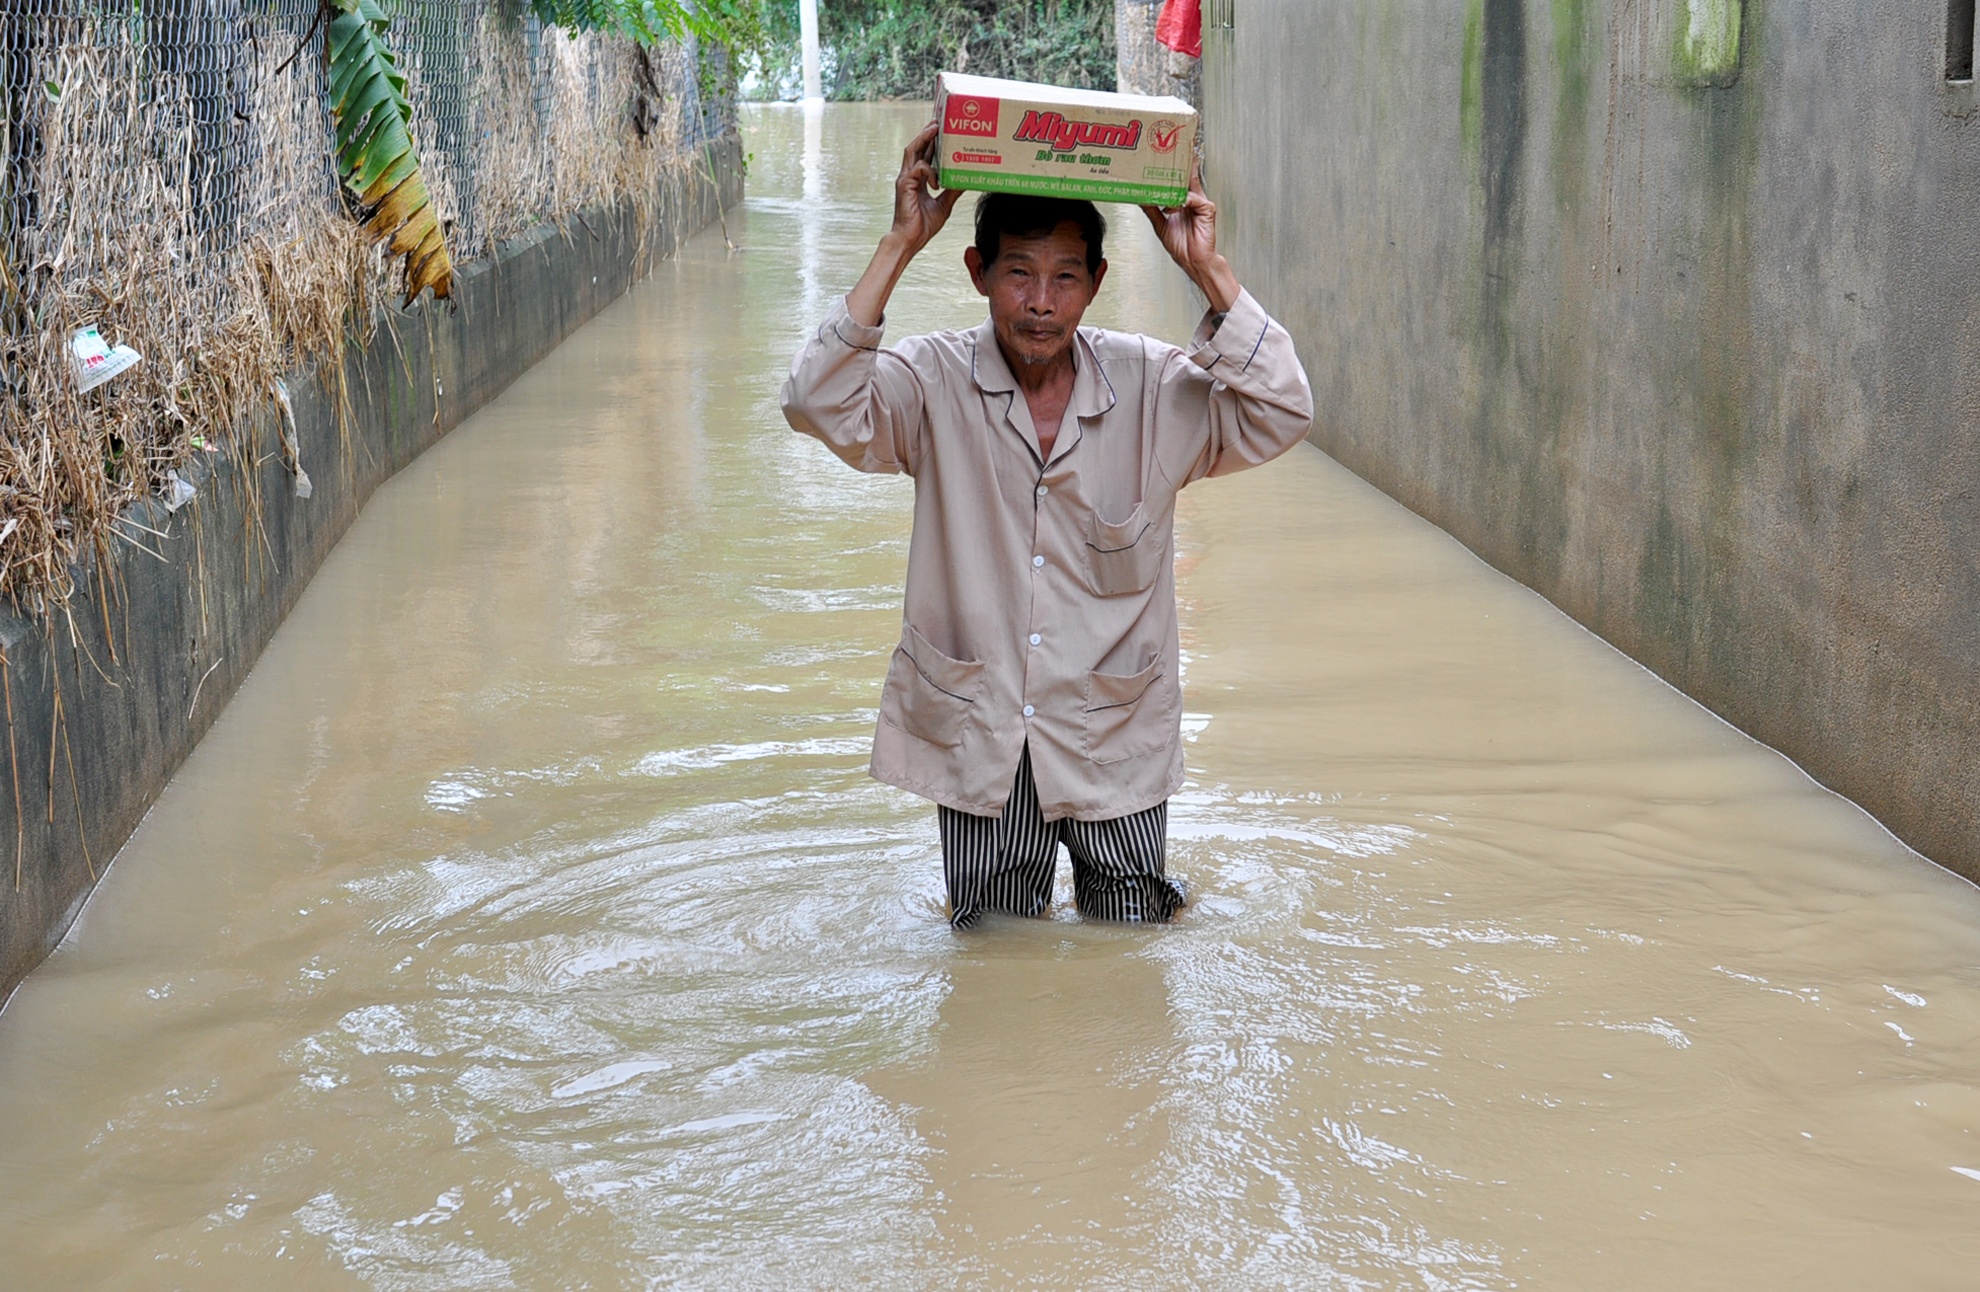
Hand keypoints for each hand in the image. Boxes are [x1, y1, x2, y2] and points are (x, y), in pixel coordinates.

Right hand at [889, 120, 963, 256]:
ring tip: (935, 128)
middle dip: (927, 132)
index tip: (942, 129)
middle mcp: (909, 176)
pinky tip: (938, 181)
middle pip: (917, 146)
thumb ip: (953, 191)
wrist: (910, 240)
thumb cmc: (923, 225)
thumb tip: (966, 181)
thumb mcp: (944, 205)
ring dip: (923, 138)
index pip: (924, 154)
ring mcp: (905, 179)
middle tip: (939, 120)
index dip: (932, 141)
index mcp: (918, 179)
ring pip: (912, 150)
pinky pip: (918, 169)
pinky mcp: (904, 185)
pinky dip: (930, 171)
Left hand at [1141, 162, 1240, 312]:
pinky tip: (1172, 207)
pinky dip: (1181, 201)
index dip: (1172, 167)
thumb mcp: (1159, 225)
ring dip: (1174, 182)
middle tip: (1166, 153)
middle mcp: (1192, 198)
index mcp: (1182, 201)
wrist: (1192, 261)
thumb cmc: (1182, 245)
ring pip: (1189, 183)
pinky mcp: (1207, 209)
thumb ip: (1151, 210)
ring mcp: (1200, 203)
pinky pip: (1193, 199)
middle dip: (1178, 163)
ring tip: (1162, 180)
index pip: (1178, 179)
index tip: (1162, 156)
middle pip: (1186, 175)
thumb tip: (1140, 198)